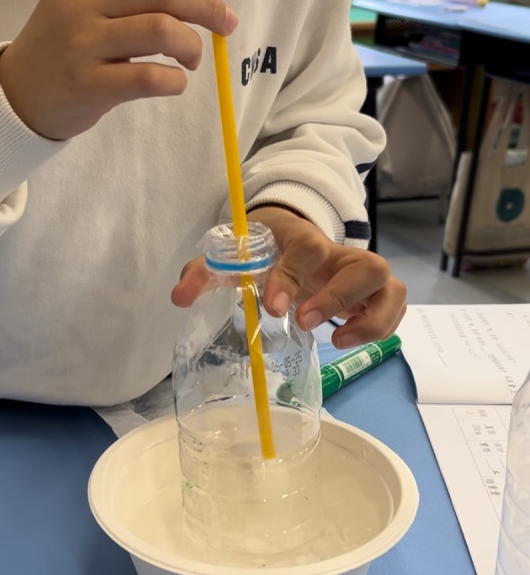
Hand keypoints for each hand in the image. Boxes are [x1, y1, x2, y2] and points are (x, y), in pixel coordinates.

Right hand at [0, 0, 236, 139]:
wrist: (19, 91)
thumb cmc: (67, 43)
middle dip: (208, 5)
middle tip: (226, 23)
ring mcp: (81, 42)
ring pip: (162, 29)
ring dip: (192, 44)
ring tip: (192, 57)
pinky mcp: (88, 84)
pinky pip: (150, 77)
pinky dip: (175, 80)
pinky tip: (174, 81)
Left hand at [171, 206, 405, 350]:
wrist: (290, 234)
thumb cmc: (263, 248)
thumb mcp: (232, 254)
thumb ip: (204, 271)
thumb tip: (179, 297)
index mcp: (302, 238)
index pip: (307, 248)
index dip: (292, 276)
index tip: (272, 307)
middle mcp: (339, 254)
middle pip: (364, 266)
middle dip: (337, 299)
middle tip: (303, 323)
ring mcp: (361, 273)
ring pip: (389, 286)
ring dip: (371, 319)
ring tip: (337, 340)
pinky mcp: (372, 292)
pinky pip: (395, 304)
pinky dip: (384, 324)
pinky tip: (350, 338)